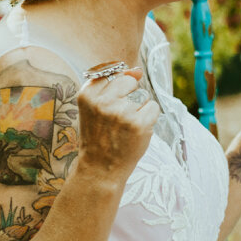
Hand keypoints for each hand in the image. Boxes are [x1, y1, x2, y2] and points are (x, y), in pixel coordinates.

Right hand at [76, 68, 159, 184]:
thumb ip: (109, 86)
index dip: (114, 91)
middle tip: (119, 119)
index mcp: (87, 95)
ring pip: (142, 96)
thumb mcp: (93, 108)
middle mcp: (103, 102)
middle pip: (128, 81)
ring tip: (125, 128)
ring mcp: (122, 113)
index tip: (109, 108)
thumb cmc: (98, 137)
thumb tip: (136, 71)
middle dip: (129, 96)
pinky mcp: (139, 124)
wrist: (101, 169)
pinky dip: (150, 118)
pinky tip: (137, 131)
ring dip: (139, 110)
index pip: (110, 74)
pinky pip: (153, 107)